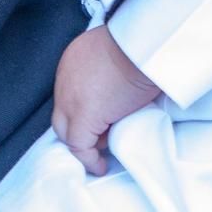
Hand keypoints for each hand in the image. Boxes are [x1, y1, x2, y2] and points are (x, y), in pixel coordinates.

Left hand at [52, 28, 162, 176]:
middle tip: (101, 139)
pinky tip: (100, 165)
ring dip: (84, 143)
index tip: (102, 122)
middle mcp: (65, 78)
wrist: (149, 45)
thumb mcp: (123, 54)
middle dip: (80, 129)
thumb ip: (113, 70)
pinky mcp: (83, 116)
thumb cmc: (146, 46)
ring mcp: (70, 98)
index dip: (84, 111)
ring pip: (66, 130)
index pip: (70, 93)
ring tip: (102, 153)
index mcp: (75, 59)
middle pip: (63, 113)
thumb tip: (122, 90)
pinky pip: (78, 146)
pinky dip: (89, 159)